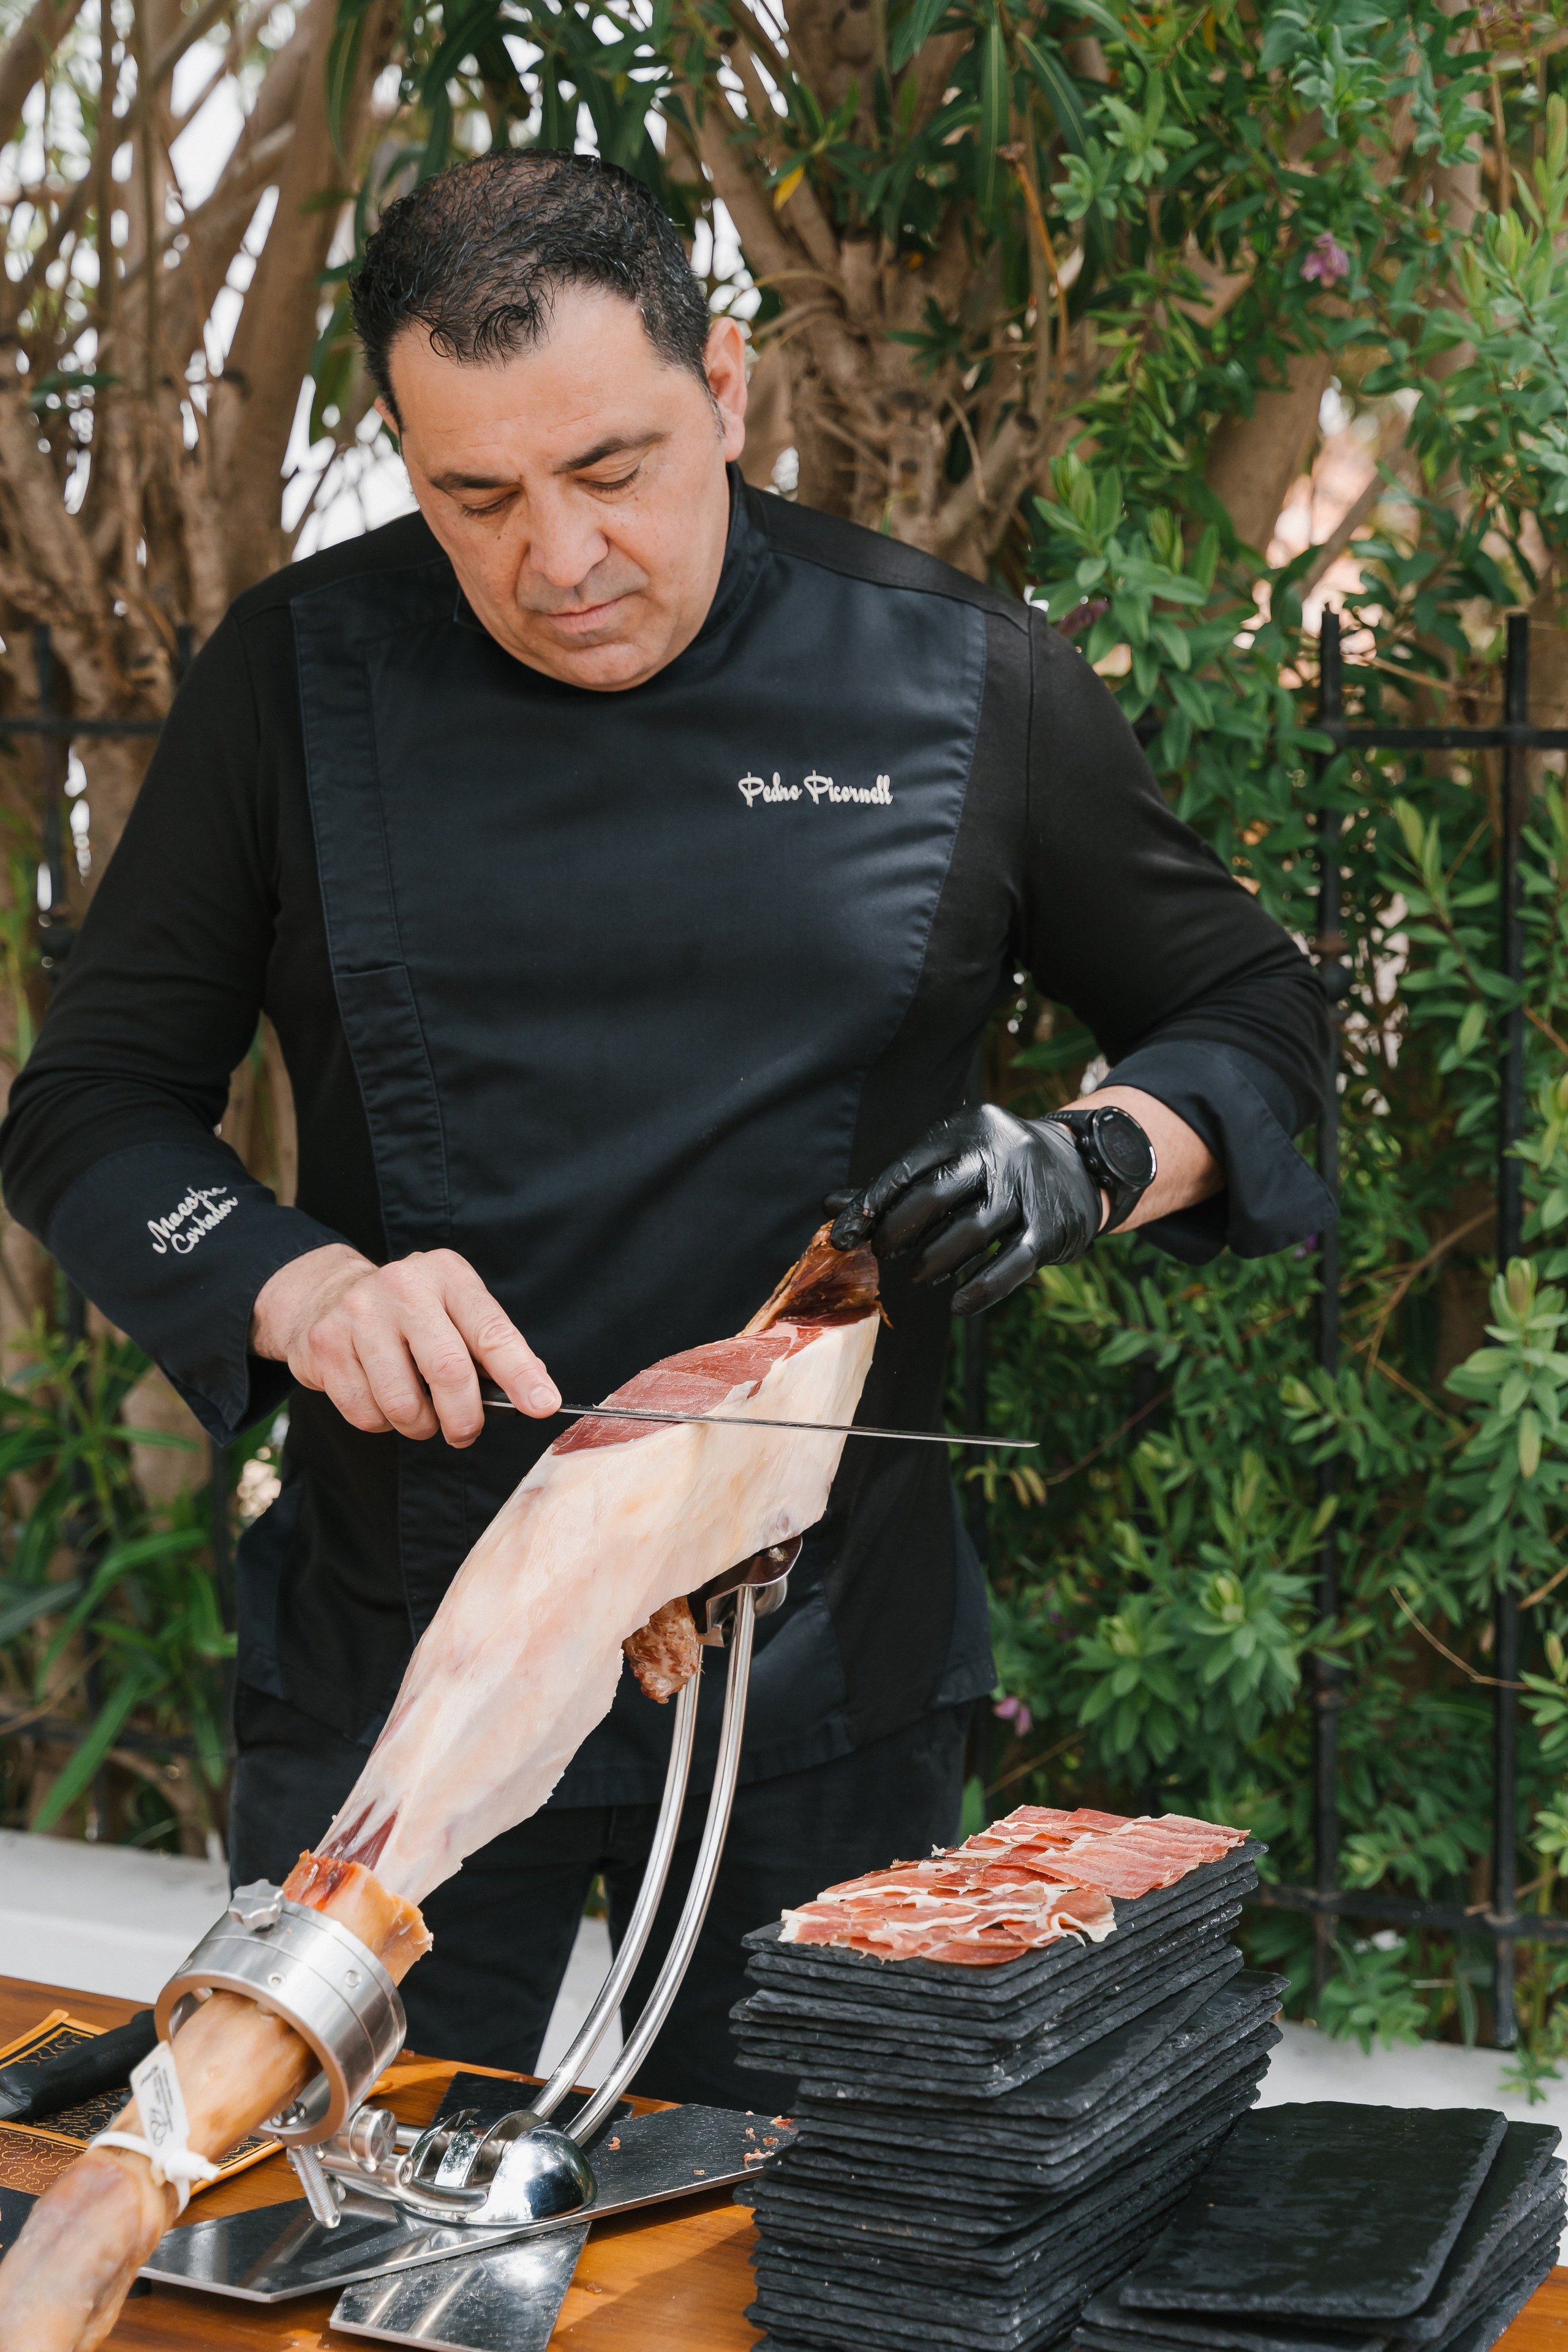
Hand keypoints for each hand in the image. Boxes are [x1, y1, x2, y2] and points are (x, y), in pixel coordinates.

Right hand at [250, 1243, 559, 1445]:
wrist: (327, 1295)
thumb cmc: (409, 1312)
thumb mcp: (454, 1309)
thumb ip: (489, 1346)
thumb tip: (534, 1394)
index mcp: (447, 1275)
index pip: (491, 1331)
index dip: (520, 1373)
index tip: (543, 1405)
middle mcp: (403, 1287)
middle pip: (447, 1370)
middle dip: (464, 1417)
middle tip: (465, 1432)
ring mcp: (359, 1314)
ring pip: (402, 1403)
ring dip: (420, 1425)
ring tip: (420, 1413)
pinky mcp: (326, 1345)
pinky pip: (366, 1413)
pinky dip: (383, 1423)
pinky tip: (383, 1400)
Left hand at [825, 1105, 1103, 1314]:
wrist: (1081, 1166)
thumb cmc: (995, 1169)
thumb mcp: (952, 1162)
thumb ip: (896, 1186)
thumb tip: (830, 1208)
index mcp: (965, 1129)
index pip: (906, 1169)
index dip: (869, 1206)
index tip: (842, 1238)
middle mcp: (998, 1153)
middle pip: (934, 1197)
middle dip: (899, 1231)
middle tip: (883, 1255)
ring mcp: (1027, 1190)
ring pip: (970, 1233)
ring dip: (935, 1261)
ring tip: (920, 1275)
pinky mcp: (1051, 1228)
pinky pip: (1011, 1265)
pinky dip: (981, 1290)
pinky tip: (958, 1305)